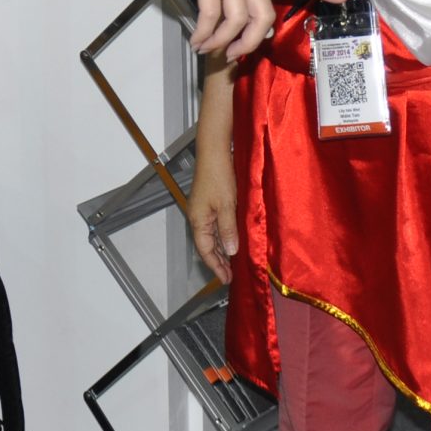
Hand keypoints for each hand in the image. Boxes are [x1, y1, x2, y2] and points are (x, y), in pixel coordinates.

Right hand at [186, 146, 237, 282]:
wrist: (215, 151)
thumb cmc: (218, 175)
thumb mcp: (226, 205)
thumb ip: (228, 230)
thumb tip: (231, 252)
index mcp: (198, 220)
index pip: (205, 250)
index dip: (216, 266)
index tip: (226, 279)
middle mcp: (198, 217)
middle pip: (207, 245)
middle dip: (218, 261)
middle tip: (230, 275)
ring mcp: (203, 210)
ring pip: (211, 236)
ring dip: (222, 250)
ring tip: (232, 263)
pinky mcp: (210, 202)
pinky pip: (215, 226)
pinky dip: (223, 236)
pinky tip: (232, 240)